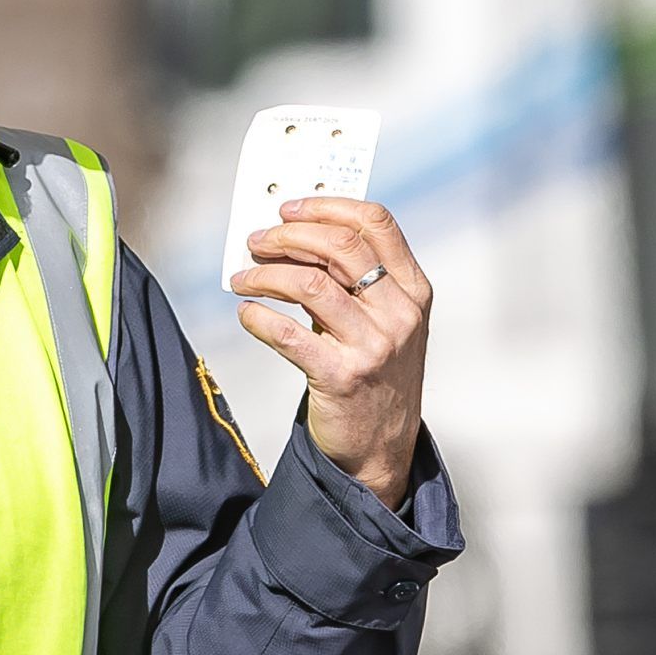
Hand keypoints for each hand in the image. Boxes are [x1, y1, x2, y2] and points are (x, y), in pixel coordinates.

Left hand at [230, 197, 431, 507]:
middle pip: (340, 246)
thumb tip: (295, 239)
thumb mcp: (385, 322)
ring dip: (264, 274)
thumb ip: (356, 281)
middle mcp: (399, 314)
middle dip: (288, 236)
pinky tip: (247, 313)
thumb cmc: (377, 376)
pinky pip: (288, 334)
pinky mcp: (342, 376)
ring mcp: (374, 346)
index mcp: (413, 290)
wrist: (380, 448)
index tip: (290, 209)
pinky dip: (258, 317)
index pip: (376, 224)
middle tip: (256, 241)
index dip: (327, 206)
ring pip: (309, 284)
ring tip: (242, 278)